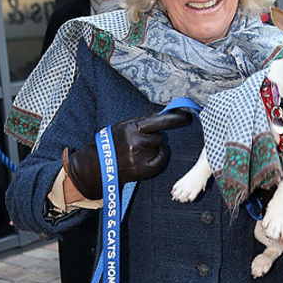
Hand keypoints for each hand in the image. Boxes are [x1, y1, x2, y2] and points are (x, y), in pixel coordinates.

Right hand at [66, 110, 191, 199]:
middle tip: (141, 144)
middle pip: (159, 135)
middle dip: (154, 138)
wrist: (97, 165)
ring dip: (154, 148)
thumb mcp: (122, 127)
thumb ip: (141, 122)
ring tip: (138, 153)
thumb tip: (162, 113)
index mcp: (130, 127)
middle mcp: (135, 140)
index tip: (186, 117)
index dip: (174, 119)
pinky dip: (159, 157)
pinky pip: (161, 159)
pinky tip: (149, 159)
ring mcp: (139, 156)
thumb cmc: (111, 144)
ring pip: (159, 146)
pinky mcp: (143, 169)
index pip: (158, 120)